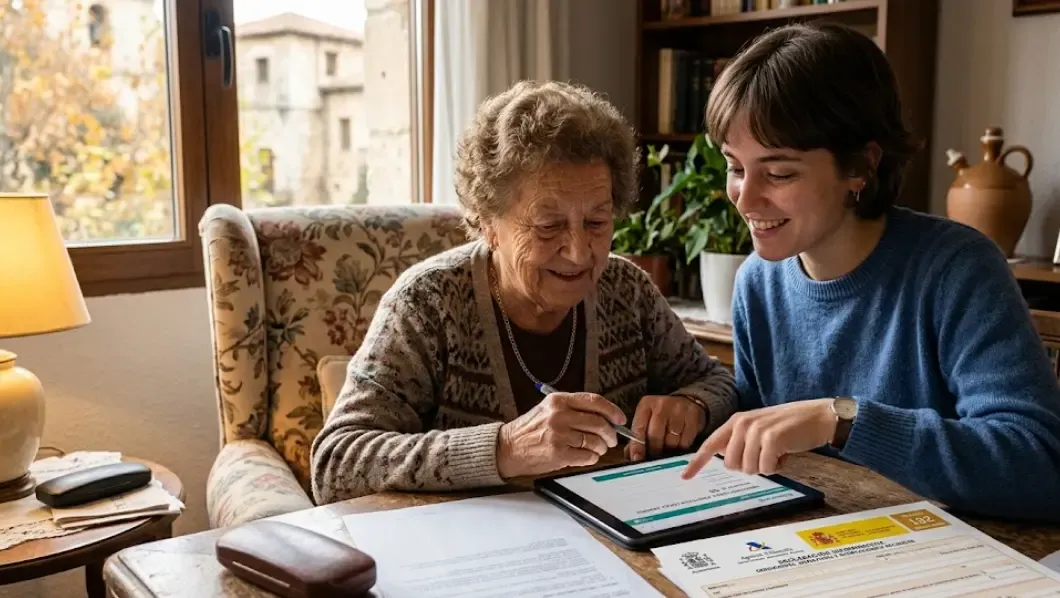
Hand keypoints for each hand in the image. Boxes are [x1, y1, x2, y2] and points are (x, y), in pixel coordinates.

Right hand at [496, 392, 626, 478]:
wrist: (508, 448)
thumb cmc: (529, 430)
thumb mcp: (548, 409)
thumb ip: (574, 409)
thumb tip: (605, 417)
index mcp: (558, 401)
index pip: (594, 401)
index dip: (612, 411)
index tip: (620, 419)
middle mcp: (559, 415)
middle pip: (599, 423)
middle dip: (610, 434)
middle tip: (611, 439)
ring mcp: (559, 435)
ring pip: (595, 441)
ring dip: (600, 448)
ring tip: (596, 449)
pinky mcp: (558, 453)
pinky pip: (587, 456)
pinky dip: (591, 458)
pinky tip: (585, 457)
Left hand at [626, 395, 706, 461]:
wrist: (688, 402)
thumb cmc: (663, 415)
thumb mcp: (648, 419)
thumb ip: (638, 437)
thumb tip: (632, 457)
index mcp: (646, 405)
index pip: (639, 429)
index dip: (637, 447)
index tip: (637, 460)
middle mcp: (661, 405)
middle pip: (655, 436)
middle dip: (654, 451)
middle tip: (655, 458)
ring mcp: (678, 410)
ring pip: (671, 441)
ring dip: (668, 450)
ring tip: (667, 451)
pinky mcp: (693, 417)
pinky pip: (685, 441)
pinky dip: (681, 447)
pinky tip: (679, 445)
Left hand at [681, 399, 836, 478]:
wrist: (817, 417)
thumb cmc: (788, 427)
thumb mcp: (759, 429)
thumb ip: (740, 440)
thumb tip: (726, 459)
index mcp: (736, 421)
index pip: (711, 444)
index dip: (697, 462)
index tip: (685, 476)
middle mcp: (742, 424)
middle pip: (731, 465)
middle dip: (749, 466)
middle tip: (766, 455)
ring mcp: (756, 430)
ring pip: (749, 469)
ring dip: (765, 467)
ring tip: (777, 451)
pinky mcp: (771, 439)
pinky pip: (766, 469)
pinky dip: (777, 467)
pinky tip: (785, 453)